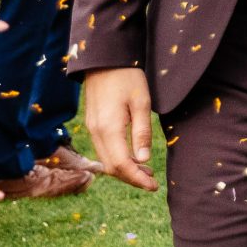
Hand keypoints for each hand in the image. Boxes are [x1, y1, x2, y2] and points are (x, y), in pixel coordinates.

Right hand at [81, 67, 159, 190]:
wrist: (105, 60)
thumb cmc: (127, 77)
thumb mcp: (142, 102)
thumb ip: (142, 132)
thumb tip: (143, 160)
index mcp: (109, 128)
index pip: (121, 165)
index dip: (137, 179)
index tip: (153, 186)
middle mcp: (96, 132)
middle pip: (112, 167)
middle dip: (132, 178)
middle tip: (152, 181)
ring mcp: (92, 129)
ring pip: (106, 160)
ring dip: (125, 169)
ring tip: (146, 170)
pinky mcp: (93, 124)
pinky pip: (104, 150)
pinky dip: (118, 158)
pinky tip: (133, 156)